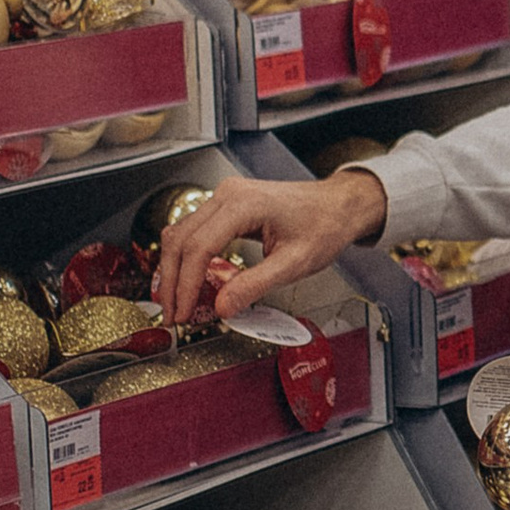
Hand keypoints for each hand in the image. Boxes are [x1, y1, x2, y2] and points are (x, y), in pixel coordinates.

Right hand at [152, 167, 383, 323]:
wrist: (337, 206)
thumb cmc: (323, 226)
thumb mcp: (294, 264)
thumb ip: (255, 285)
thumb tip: (222, 307)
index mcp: (243, 204)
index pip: (200, 248)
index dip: (186, 285)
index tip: (183, 313)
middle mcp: (227, 195)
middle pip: (182, 240)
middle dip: (172, 281)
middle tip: (173, 315)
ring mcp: (224, 197)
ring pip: (181, 234)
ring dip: (174, 270)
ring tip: (176, 303)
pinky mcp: (225, 205)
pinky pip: (194, 231)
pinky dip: (186, 258)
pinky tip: (187, 281)